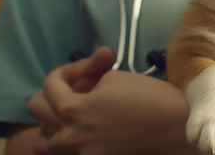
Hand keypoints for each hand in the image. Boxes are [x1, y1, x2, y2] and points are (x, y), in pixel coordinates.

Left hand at [27, 47, 199, 154]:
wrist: (176, 127)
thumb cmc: (149, 97)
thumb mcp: (114, 78)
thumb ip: (89, 81)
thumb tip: (82, 87)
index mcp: (71, 109)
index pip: (49, 85)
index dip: (65, 71)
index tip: (83, 69)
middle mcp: (69, 136)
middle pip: (38, 113)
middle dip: (53, 96)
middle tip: (76, 90)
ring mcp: (82, 154)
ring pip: (46, 143)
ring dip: (54, 125)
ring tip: (74, 116)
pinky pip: (70, 153)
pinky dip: (72, 142)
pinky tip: (89, 131)